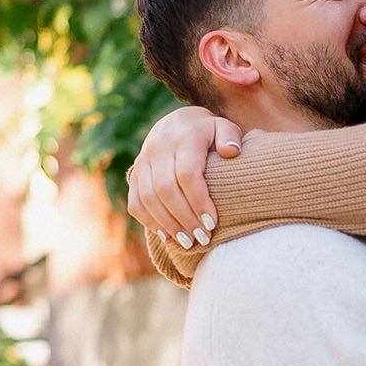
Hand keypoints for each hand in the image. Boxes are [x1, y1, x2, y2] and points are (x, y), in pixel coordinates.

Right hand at [127, 104, 242, 242]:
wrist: (177, 123)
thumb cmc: (208, 133)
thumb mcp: (222, 127)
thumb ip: (230, 136)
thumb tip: (231, 152)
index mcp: (183, 137)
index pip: (187, 174)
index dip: (198, 201)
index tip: (212, 222)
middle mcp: (158, 148)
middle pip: (166, 189)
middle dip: (184, 218)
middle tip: (202, 238)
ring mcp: (143, 161)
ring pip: (148, 197)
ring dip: (167, 224)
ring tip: (187, 242)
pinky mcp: (134, 174)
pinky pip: (135, 201)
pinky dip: (149, 221)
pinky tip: (167, 235)